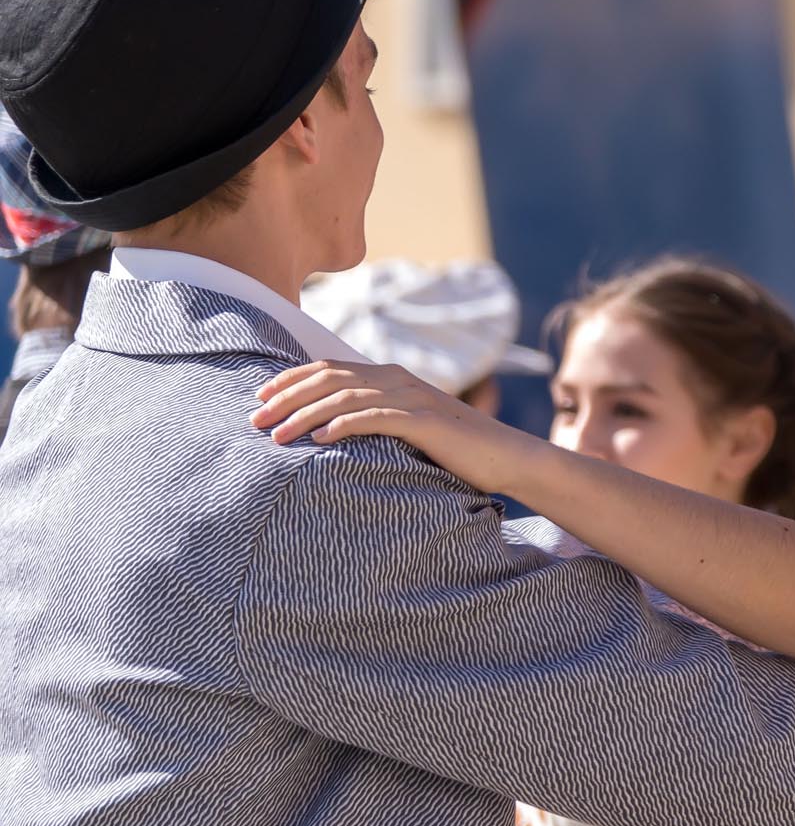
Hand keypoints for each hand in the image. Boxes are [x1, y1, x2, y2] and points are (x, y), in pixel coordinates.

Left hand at [253, 360, 533, 493]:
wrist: (507, 457)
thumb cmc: (456, 450)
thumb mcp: (410, 427)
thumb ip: (377, 419)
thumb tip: (333, 429)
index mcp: (392, 376)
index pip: (330, 368)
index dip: (290, 379)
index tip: (260, 398)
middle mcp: (399, 379)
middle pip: (329, 379)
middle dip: (287, 397)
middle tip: (256, 420)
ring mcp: (413, 398)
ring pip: (345, 398)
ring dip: (305, 415)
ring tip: (277, 435)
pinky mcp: (426, 421)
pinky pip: (376, 418)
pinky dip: (343, 425)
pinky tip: (320, 439)